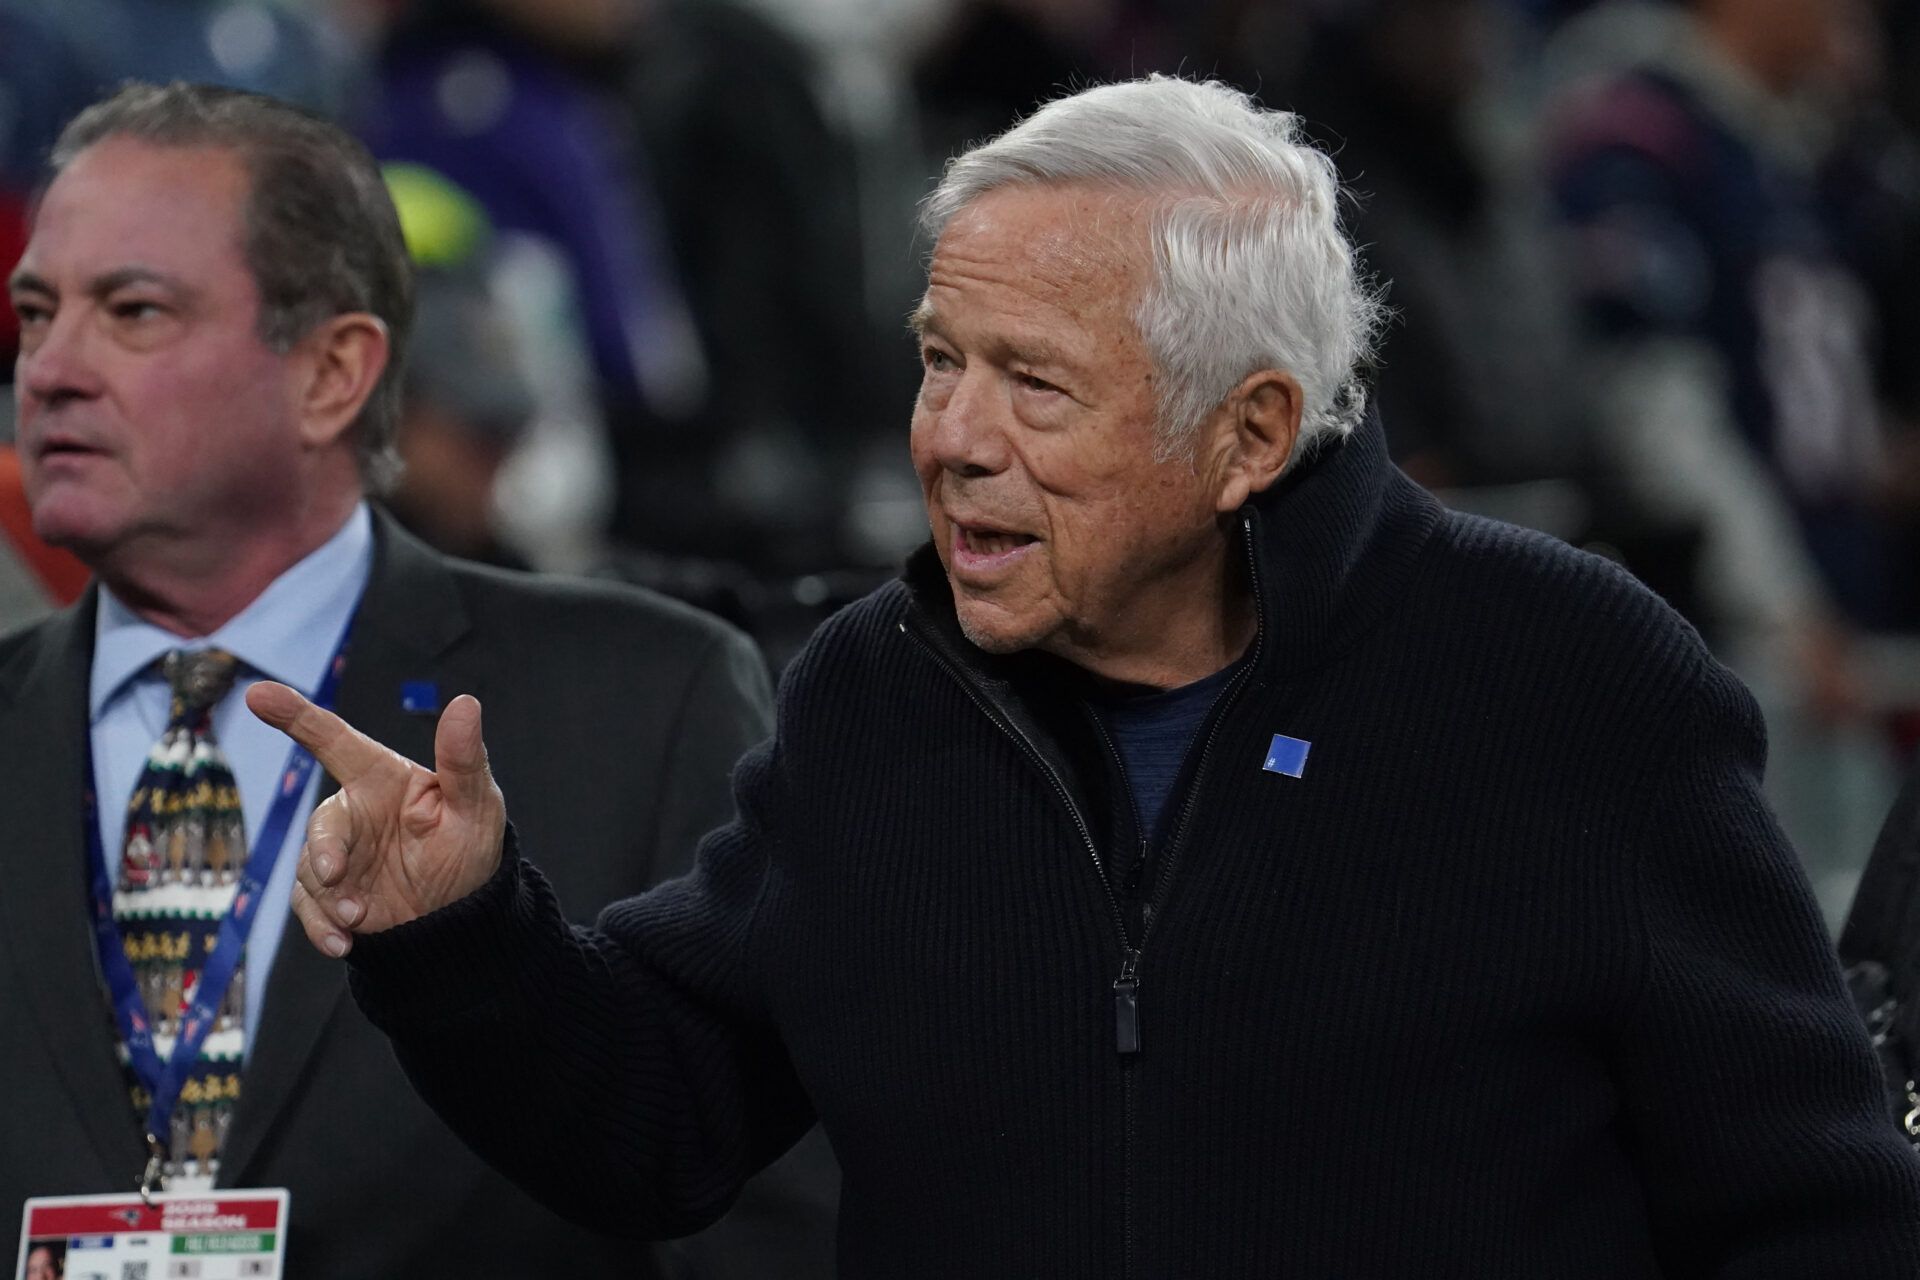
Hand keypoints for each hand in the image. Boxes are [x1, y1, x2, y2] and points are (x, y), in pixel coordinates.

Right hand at [246, 682, 506, 956]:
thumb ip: (464, 759)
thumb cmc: (470, 848)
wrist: (462, 918)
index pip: (334, 739)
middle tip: (336, 876)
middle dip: (325, 850)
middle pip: (321, 823)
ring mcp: (339, 856)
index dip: (296, 715)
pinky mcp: (331, 897)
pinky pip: (309, 908)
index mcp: (382, 778)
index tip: (257, 692)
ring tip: (357, 918)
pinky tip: (342, 943)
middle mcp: (354, 813)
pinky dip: (320, 928)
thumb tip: (465, 703)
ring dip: (329, 898)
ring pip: (310, 869)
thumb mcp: (476, 805)